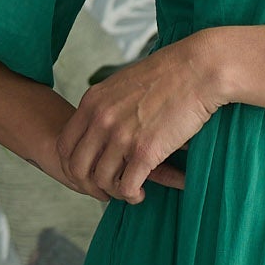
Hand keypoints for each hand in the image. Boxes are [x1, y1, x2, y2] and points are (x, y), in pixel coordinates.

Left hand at [46, 35, 223, 203]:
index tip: (91, 171)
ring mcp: (121, 136)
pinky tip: (140, 193)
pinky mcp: (145, 151)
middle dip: (90, 184)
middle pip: (77, 167)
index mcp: (93, 102)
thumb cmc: (170, 74)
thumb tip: (105, 121)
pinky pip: (127, 186)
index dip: (74, 165)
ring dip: (113, 191)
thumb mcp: (124, 83)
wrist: (199, 69)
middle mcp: (101, 120)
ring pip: (101, 180)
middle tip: (107, 188)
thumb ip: (107, 104)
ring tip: (127, 190)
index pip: (65, 145)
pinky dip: (131, 195)